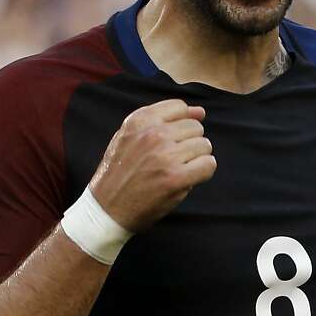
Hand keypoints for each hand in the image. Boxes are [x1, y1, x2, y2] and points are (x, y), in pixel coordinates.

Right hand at [87, 99, 215, 231]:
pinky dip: (203, 172)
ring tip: (178, 169)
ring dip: (196, 158)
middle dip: (189, 142)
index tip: (172, 139)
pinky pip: (208, 165)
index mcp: (140, 120)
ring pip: (204, 145)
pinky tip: (187, 178)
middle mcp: (153, 134)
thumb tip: (200, 111)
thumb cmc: (120, 172)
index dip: (180, 123)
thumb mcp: (130, 137)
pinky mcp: (176, 178)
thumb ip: (164, 120)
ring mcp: (166, 156)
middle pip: (195, 127)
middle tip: (172, 159)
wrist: (107, 208)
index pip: (179, 107)